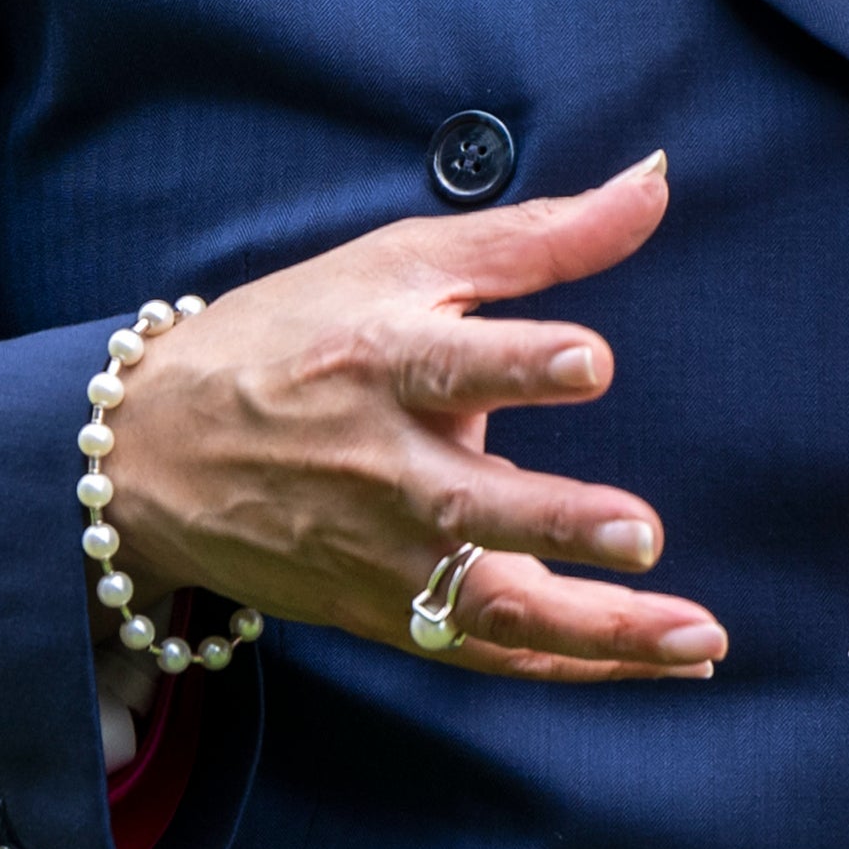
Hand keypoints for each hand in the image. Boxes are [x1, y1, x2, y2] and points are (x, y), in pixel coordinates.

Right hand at [100, 153, 725, 683]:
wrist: (153, 452)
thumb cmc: (291, 337)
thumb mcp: (397, 263)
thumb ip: (537, 236)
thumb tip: (654, 182)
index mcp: (377, 361)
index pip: (450, 362)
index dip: (521, 362)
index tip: (590, 359)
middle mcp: (377, 465)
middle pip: (471, 504)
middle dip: (558, 521)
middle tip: (641, 531)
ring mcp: (378, 552)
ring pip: (491, 605)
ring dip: (598, 629)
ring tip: (695, 640)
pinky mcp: (382, 611)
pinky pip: (487, 653)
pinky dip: (572, 665)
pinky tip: (656, 662)